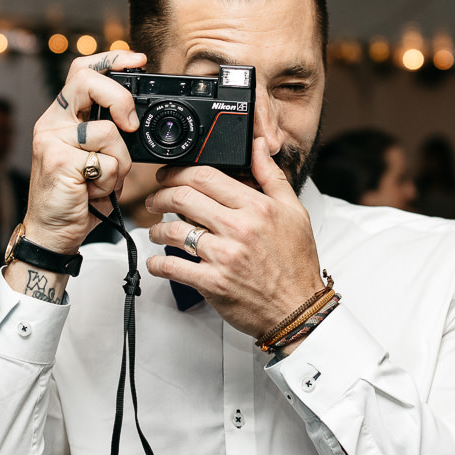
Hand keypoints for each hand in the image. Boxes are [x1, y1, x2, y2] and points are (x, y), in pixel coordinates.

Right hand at [21, 51, 144, 255]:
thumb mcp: (95, 157)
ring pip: (108, 132)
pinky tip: (93, 192)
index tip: (138, 61)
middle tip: (130, 125)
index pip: (82, 71)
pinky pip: (106, 162)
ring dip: (120, 163)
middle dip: (120, 98)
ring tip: (102, 180)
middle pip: (88, 81)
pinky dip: (110, 182)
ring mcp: (51, 141)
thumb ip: (108, 133)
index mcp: (61, 118)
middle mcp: (52, 123)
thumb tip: (137, 117)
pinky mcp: (58, 161)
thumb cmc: (76, 197)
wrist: (52, 233)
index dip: (111, 59)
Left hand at [142, 136, 322, 339]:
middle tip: (155, 199)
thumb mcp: (294, 211)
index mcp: (257, 207)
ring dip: (157, 228)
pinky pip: (173, 267)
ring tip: (156, 230)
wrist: (299, 309)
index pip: (206, 176)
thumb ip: (272, 176)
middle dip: (160, 195)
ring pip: (174, 231)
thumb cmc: (296, 263)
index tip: (169, 176)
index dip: (178, 172)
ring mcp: (223, 256)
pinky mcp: (212, 283)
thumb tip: (259, 146)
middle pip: (183, 198)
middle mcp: (239, 228)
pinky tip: (156, 261)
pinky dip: (158, 263)